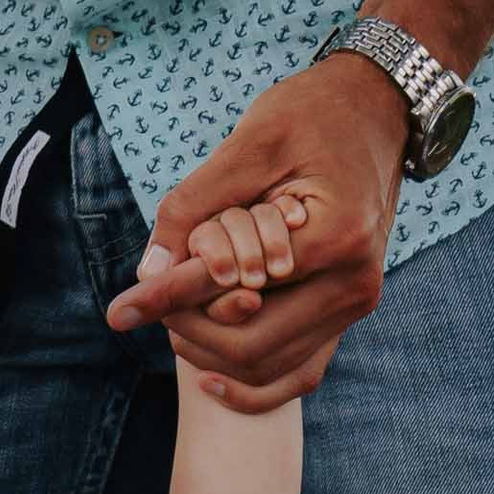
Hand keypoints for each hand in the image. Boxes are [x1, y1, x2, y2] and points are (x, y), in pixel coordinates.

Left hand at [106, 56, 410, 409]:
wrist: (376, 111)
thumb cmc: (312, 114)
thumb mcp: (249, 143)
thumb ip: (195, 207)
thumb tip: (146, 274)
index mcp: (335, 238)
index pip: (234, 288)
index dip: (169, 298)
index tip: (117, 311)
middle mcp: (354, 283)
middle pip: (251, 344)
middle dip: (189, 329)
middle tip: (151, 304)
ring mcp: (355, 303)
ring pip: (269, 366)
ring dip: (211, 353)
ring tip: (173, 320)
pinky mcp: (347, 312)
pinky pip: (299, 373)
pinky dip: (251, 383)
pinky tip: (206, 379)